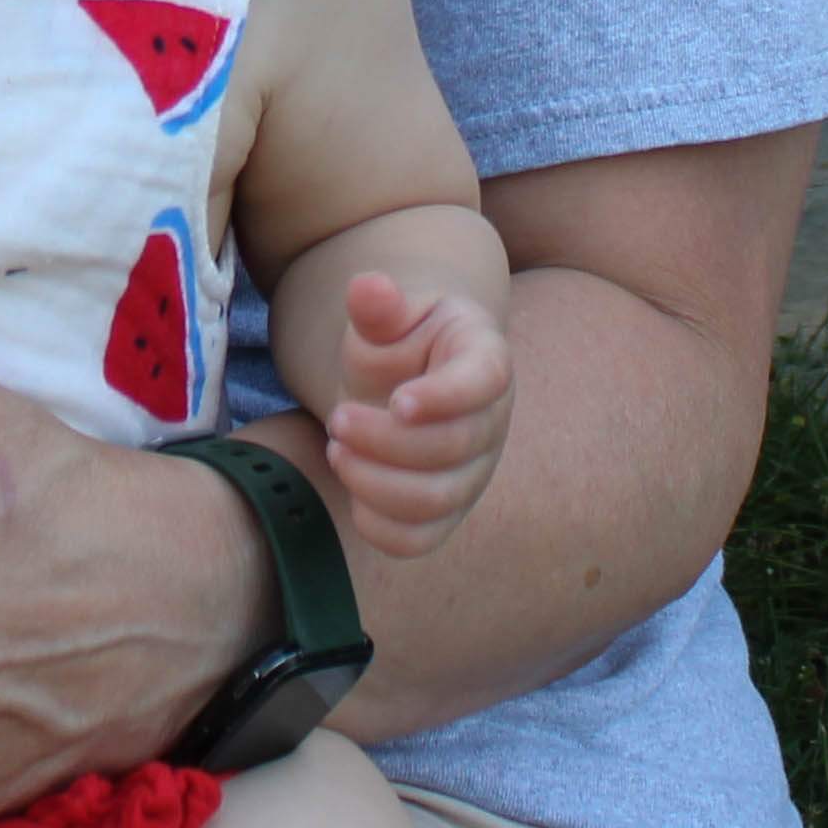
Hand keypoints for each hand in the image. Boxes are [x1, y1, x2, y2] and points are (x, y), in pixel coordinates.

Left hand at [319, 270, 509, 551]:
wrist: (402, 383)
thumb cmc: (399, 345)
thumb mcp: (387, 317)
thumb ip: (377, 306)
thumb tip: (367, 288)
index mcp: (484, 360)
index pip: (484, 383)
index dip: (445, 397)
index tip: (397, 400)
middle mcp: (490, 422)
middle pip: (453, 448)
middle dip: (384, 440)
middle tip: (337, 420)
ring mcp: (472, 473)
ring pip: (436, 500)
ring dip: (375, 482)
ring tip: (338, 449)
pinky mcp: (445, 512)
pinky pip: (419, 540)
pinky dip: (378, 525)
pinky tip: (353, 488)